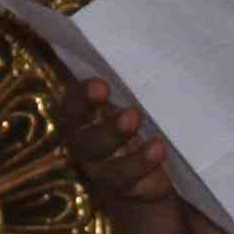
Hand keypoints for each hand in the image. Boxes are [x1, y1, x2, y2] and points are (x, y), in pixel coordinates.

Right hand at [53, 69, 178, 212]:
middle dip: (107, 128)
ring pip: (108, 165)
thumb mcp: (132, 99)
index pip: (74, 105)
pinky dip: (144, 164)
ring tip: (151, 138)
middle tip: (132, 114)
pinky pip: (130, 180)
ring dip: (128, 152)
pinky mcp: (125, 187)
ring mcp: (103, 170)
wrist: (151, 168)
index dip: (83, 97)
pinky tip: (159, 150)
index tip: (102, 86)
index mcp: (83, 117)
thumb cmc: (138, 119)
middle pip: (85, 139)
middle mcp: (85, 145)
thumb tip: (156, 46)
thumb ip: (131, 83)